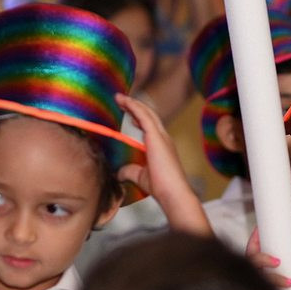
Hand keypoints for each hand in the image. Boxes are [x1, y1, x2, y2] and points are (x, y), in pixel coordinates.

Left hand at [115, 94, 209, 233]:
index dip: (139, 116)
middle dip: (135, 106)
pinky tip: (124, 102)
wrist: (172, 192)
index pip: (151, 125)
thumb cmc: (161, 187)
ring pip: (147, 112)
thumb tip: (119, 172)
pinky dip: (133, 107)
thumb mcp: (140, 176)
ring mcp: (162, 136)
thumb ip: (130, 171)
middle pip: (149, 115)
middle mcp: (164, 138)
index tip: (128, 111)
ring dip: (133, 103)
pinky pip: (143, 116)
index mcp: (162, 145)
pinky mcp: (156, 136)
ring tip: (119, 97)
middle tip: (121, 99)